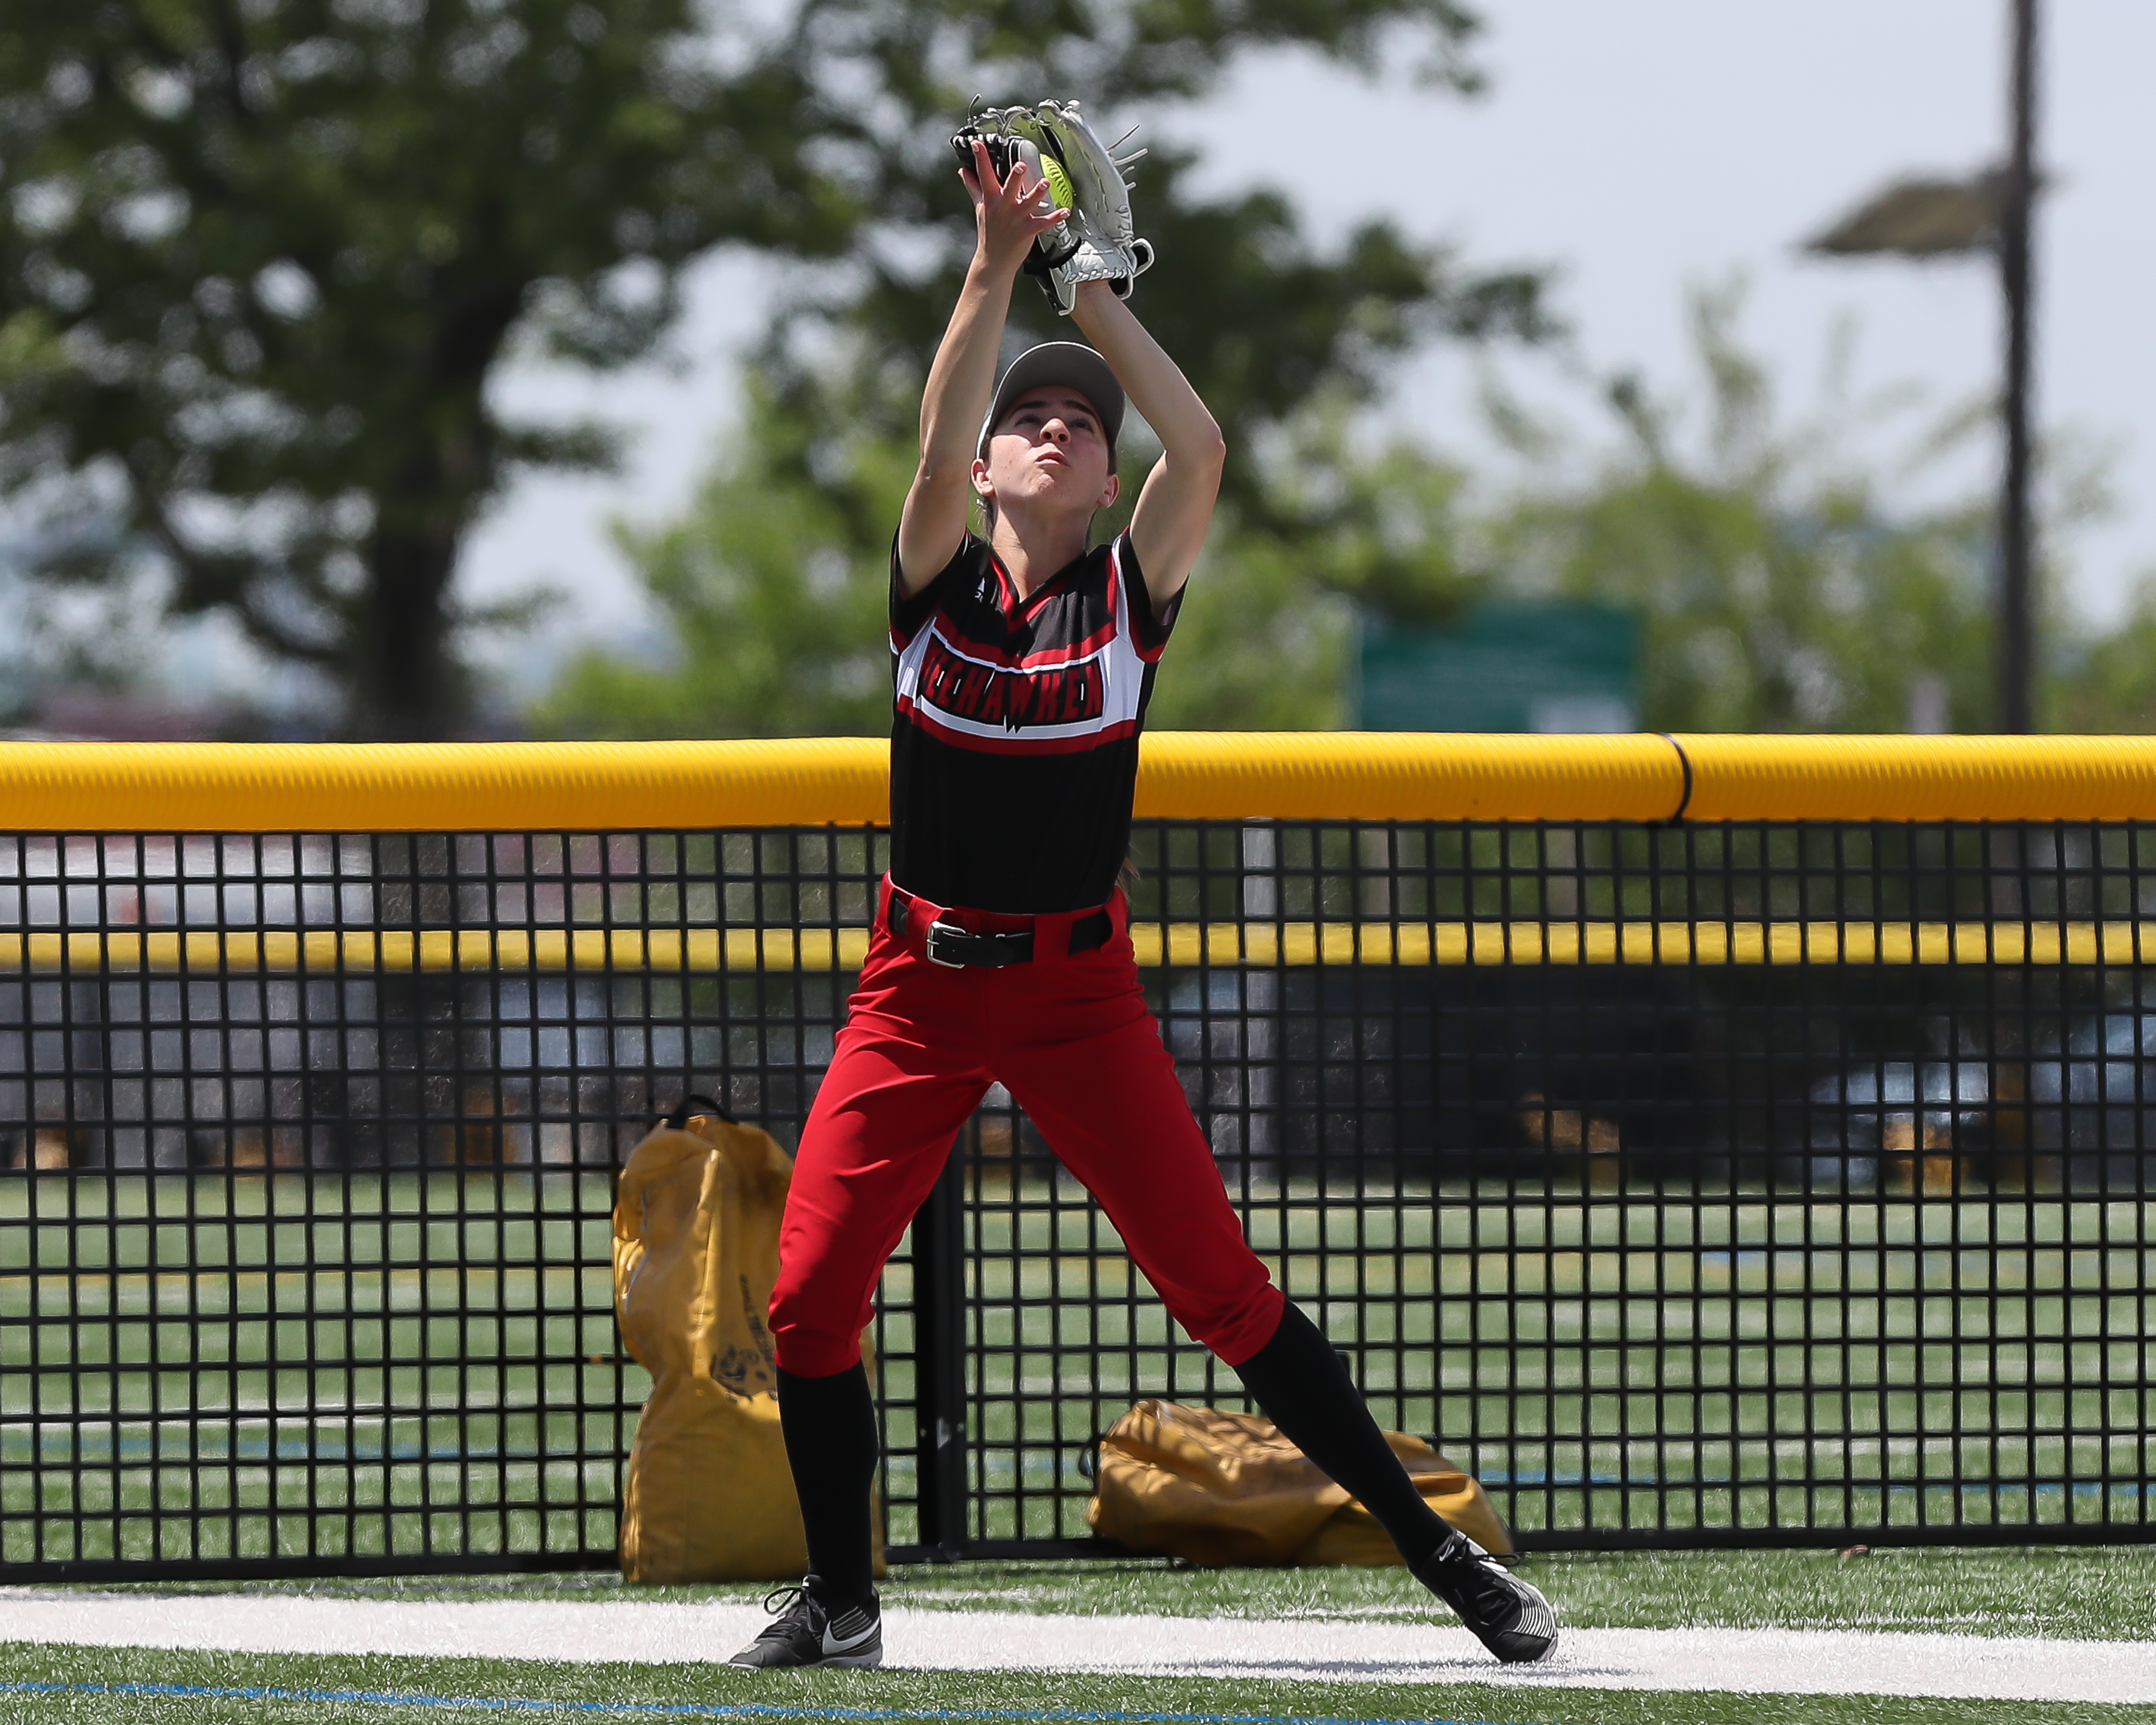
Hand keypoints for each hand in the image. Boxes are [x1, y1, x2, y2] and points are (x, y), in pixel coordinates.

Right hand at [961, 138, 1067, 277]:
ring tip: (1045, 184)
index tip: (977, 144)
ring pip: (1028, 204)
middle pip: (1009, 188)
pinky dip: (1054, 218)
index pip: (984, 175)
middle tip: (1021, 166)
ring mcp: (1015, 220)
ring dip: (1037, 194)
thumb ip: (973, 187)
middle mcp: (1003, 208)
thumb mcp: (979, 207)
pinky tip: (1064, 212)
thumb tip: (963, 171)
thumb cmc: (989, 232)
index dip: (981, 159)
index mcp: (991, 199)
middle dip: (1015, 177)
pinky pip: (1043, 223)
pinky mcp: (1027, 232)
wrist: (993, 260)